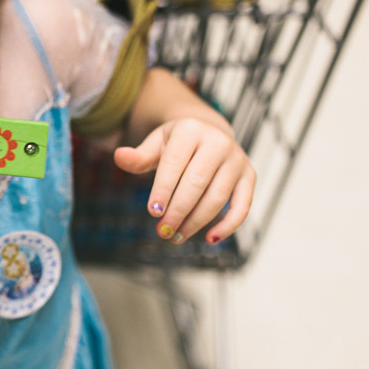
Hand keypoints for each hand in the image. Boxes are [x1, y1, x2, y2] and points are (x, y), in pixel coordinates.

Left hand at [112, 117, 254, 243]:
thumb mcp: (155, 144)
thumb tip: (119, 156)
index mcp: (191, 129)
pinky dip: (229, 225)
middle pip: (197, 184)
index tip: (152, 212)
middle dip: (178, 211)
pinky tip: (210, 238)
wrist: (207, 132)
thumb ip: (138, 156)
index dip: (163, 189)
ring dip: (196, 222)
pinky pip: (242, 205)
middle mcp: (218, 142)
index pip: (175, 164)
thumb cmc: (176, 143)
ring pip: (217, 197)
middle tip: (162, 231)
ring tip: (176, 236)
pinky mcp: (249, 176)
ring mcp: (237, 159)